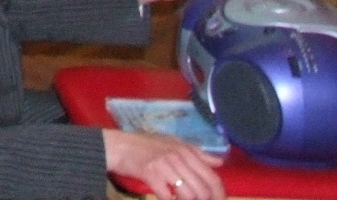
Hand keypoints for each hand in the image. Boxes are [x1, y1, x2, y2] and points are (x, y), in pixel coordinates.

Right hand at [105, 130, 226, 199]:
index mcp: (186, 151)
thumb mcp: (172, 142)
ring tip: (180, 198)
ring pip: (188, 195)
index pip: (212, 177)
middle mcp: (178, 157)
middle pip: (203, 190)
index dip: (219, 195)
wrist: (117, 146)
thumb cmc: (145, 144)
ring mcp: (164, 166)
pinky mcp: (151, 174)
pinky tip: (166, 198)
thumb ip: (197, 153)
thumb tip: (219, 163)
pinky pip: (168, 196)